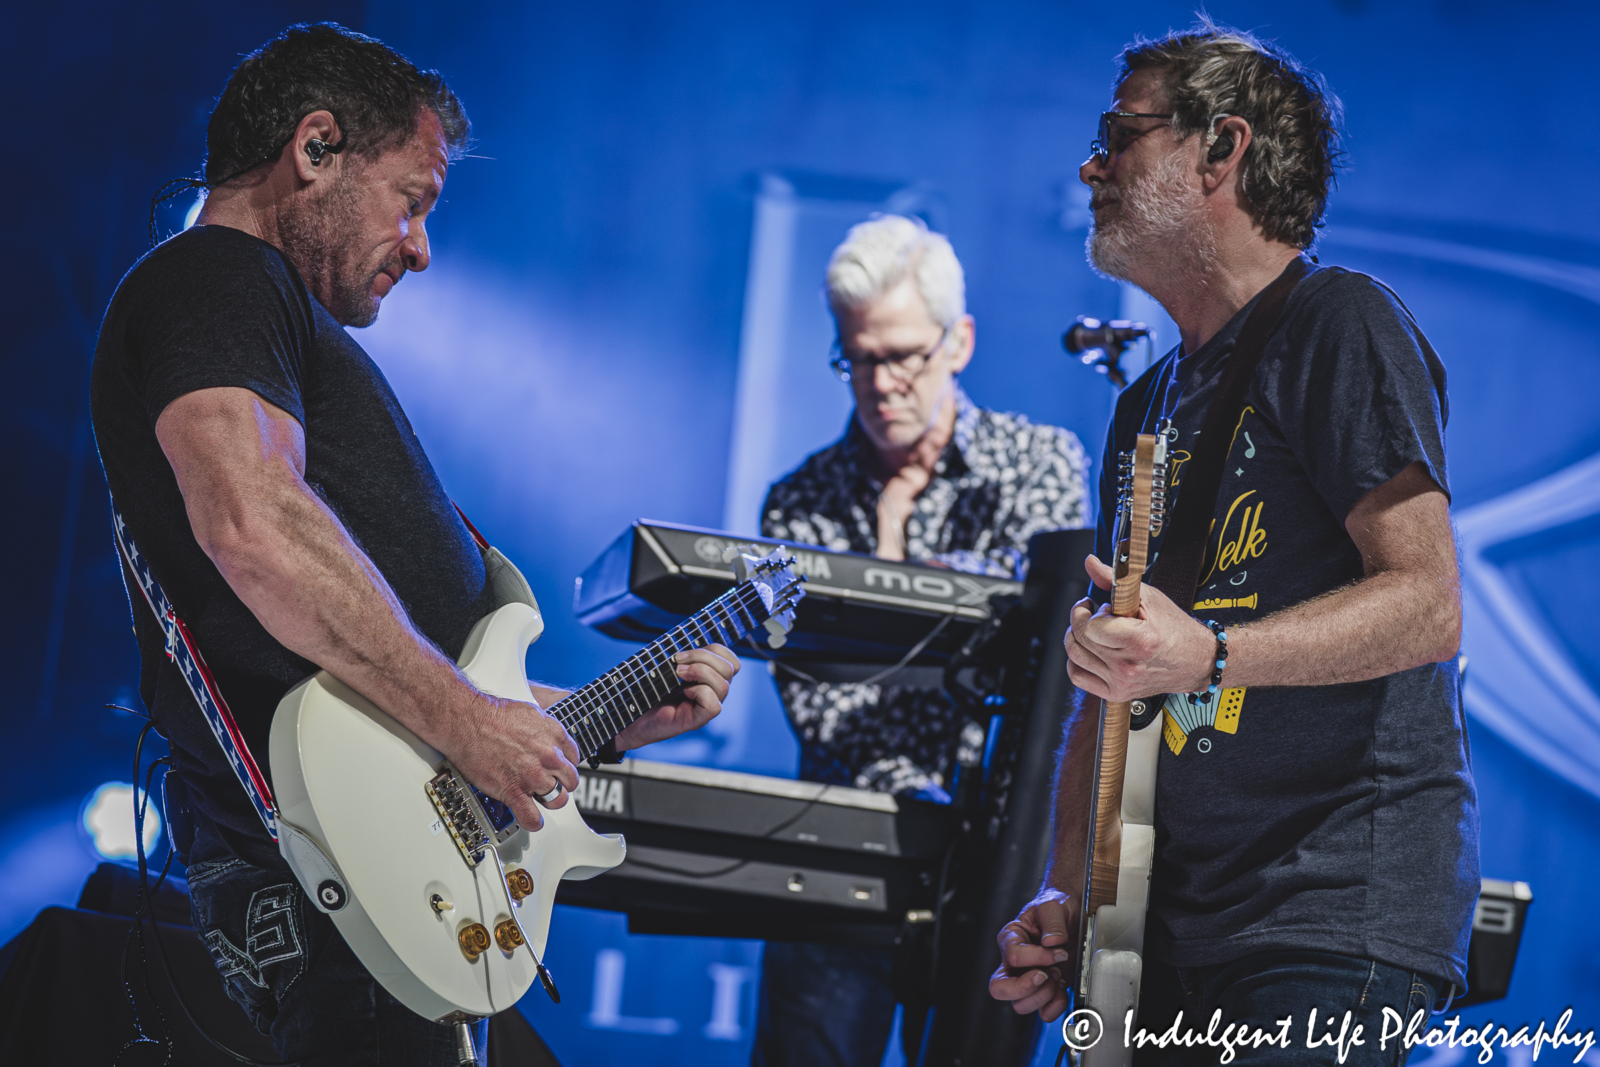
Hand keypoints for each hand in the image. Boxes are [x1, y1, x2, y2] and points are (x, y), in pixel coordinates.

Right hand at [442, 693, 580, 832]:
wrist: (467, 722)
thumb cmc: (492, 715)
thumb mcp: (531, 709)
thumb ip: (546, 722)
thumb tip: (553, 723)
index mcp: (554, 735)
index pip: (574, 758)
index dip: (564, 764)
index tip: (557, 767)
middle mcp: (548, 757)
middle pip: (570, 781)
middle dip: (562, 783)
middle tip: (551, 782)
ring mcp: (532, 776)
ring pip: (556, 799)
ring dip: (548, 800)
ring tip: (539, 798)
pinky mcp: (513, 791)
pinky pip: (531, 816)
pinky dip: (533, 821)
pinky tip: (532, 819)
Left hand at [613, 644, 740, 749]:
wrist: (629, 716)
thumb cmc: (646, 691)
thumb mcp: (667, 668)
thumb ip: (685, 658)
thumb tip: (690, 648)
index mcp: (709, 677)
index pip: (732, 662)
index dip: (717, 651)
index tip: (687, 653)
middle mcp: (712, 692)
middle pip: (730, 669)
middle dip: (703, 657)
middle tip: (677, 662)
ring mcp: (706, 707)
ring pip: (724, 685)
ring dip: (700, 672)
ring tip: (678, 675)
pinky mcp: (697, 721)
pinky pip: (714, 705)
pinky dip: (699, 693)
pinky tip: (684, 693)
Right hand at [989, 888, 1074, 1021]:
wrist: (1072, 914)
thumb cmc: (1057, 907)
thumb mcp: (1053, 905)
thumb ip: (1052, 921)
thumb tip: (1052, 943)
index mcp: (1010, 938)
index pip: (1014, 956)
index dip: (1039, 957)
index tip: (1060, 951)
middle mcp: (1014, 962)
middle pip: (1000, 988)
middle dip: (1026, 988)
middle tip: (1046, 976)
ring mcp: (1028, 978)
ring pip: (1021, 1004)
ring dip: (1044, 995)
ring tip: (1057, 976)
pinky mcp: (1045, 990)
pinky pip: (1042, 1012)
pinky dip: (1055, 1006)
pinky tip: (1063, 989)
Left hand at [1065, 554, 1214, 702]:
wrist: (1196, 661)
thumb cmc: (1175, 628)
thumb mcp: (1149, 597)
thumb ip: (1115, 580)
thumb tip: (1090, 562)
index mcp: (1139, 641)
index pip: (1092, 628)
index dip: (1091, 613)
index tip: (1100, 607)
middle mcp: (1128, 666)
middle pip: (1081, 639)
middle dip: (1081, 619)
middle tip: (1096, 612)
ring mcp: (1121, 682)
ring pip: (1075, 656)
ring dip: (1077, 636)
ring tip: (1093, 628)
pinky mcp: (1116, 693)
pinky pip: (1078, 677)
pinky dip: (1076, 661)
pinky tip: (1089, 649)